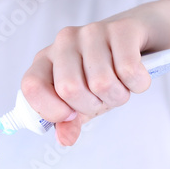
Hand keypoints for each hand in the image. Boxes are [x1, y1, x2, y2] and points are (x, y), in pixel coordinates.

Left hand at [20, 0, 169, 145]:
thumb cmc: (102, 73)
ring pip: (102, 83)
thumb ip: (69, 122)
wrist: (137, 38)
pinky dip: (137, 84)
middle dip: (92, 105)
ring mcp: (91, 32)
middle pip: (70, 89)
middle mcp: (64, 42)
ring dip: (118, 96)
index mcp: (45, 60)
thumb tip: (65, 139)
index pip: (31, 86)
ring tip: (120, 86)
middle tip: (102, 98)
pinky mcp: (121, 28)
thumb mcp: (82, 101)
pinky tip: (136, 77)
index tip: (70, 114)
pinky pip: (128, 70)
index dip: (51, 110)